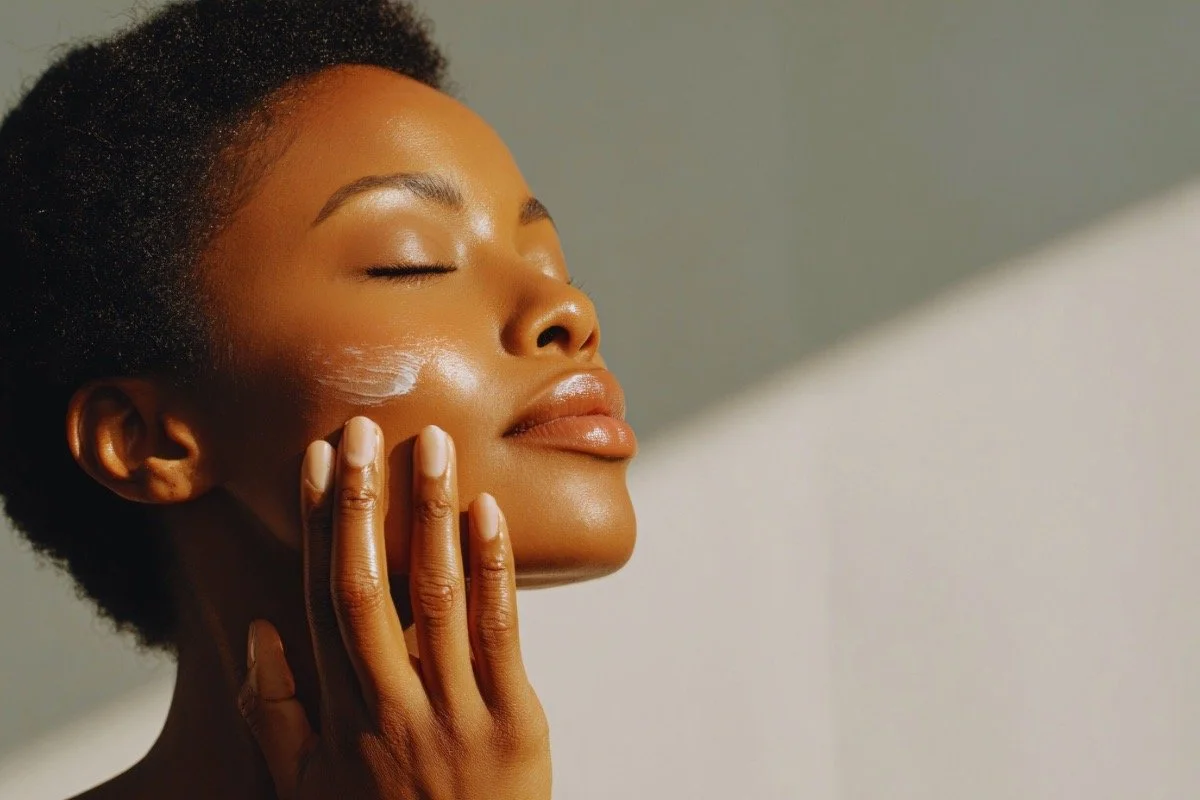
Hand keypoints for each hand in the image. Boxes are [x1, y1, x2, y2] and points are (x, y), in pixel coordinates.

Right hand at [237, 417, 550, 799]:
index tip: (319, 461)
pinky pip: (501, 631)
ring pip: (438, 596)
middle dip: (364, 503)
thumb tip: (261, 631)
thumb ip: (277, 715)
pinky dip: (494, 567)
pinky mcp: (515, 721)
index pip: (323, 599)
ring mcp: (456, 712)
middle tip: (362, 428)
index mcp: (342, 715)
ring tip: (434, 444)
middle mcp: (392, 706)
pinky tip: (488, 511)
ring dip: (432, 514)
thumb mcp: (309, 787)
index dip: (320, 527)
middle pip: (369, 588)